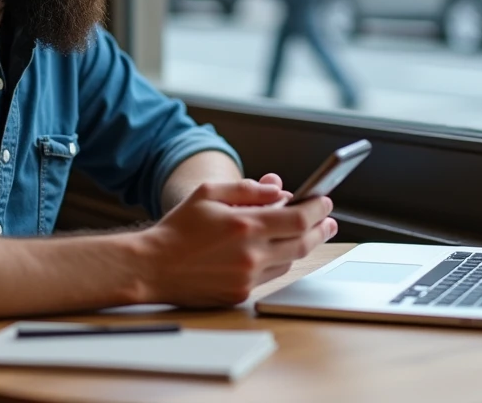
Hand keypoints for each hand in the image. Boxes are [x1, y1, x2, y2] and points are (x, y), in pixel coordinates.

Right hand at [135, 179, 337, 307]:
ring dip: (301, 245)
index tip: (324, 200)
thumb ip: (247, 188)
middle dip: (321, 229)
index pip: (298, 217)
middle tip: (329, 219)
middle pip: (303, 242)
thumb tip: (279, 189)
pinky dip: (278, 260)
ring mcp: (247, 278)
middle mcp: (251, 254)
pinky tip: (277, 249)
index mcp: (246, 226)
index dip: (317, 208)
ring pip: (289, 260)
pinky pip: (270, 275)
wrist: (152, 267)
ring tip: (307, 232)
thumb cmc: (178, 228)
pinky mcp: (241, 293)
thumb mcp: (209, 194)